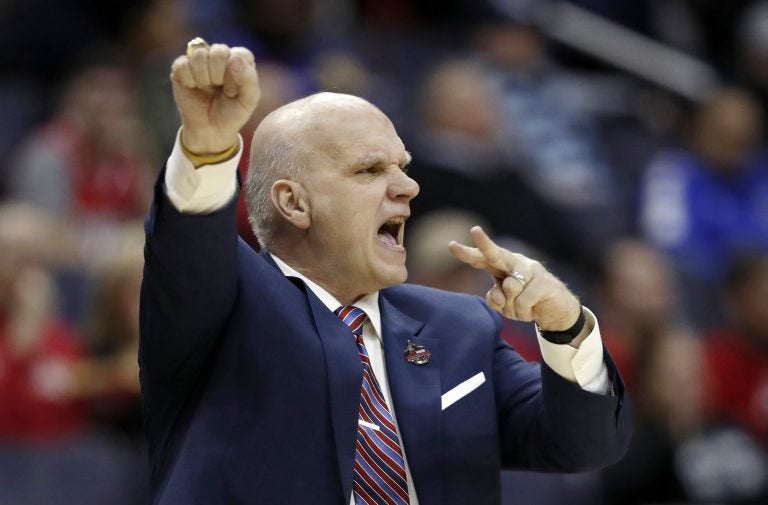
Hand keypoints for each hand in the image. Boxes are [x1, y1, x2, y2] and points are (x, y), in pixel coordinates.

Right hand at [170, 42, 259, 153]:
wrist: (210, 130)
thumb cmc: (232, 113)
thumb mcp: (249, 101)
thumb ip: (249, 79)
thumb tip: (234, 59)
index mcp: (239, 60)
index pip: (239, 54)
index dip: (237, 75)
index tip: (234, 91)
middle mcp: (220, 56)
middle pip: (219, 51)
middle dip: (220, 76)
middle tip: (221, 91)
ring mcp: (200, 60)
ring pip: (199, 54)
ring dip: (204, 78)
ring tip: (207, 89)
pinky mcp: (181, 67)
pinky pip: (182, 64)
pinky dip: (189, 80)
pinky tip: (193, 87)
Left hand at [448, 227, 580, 330]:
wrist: (556, 311)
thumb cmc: (524, 304)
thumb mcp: (504, 305)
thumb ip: (495, 299)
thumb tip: (498, 292)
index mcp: (502, 266)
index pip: (482, 259)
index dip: (467, 253)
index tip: (450, 245)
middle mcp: (515, 263)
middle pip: (497, 254)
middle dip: (484, 245)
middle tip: (474, 230)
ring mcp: (531, 270)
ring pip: (509, 289)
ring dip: (512, 306)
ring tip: (522, 307)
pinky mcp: (544, 282)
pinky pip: (523, 301)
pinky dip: (523, 311)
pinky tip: (532, 309)